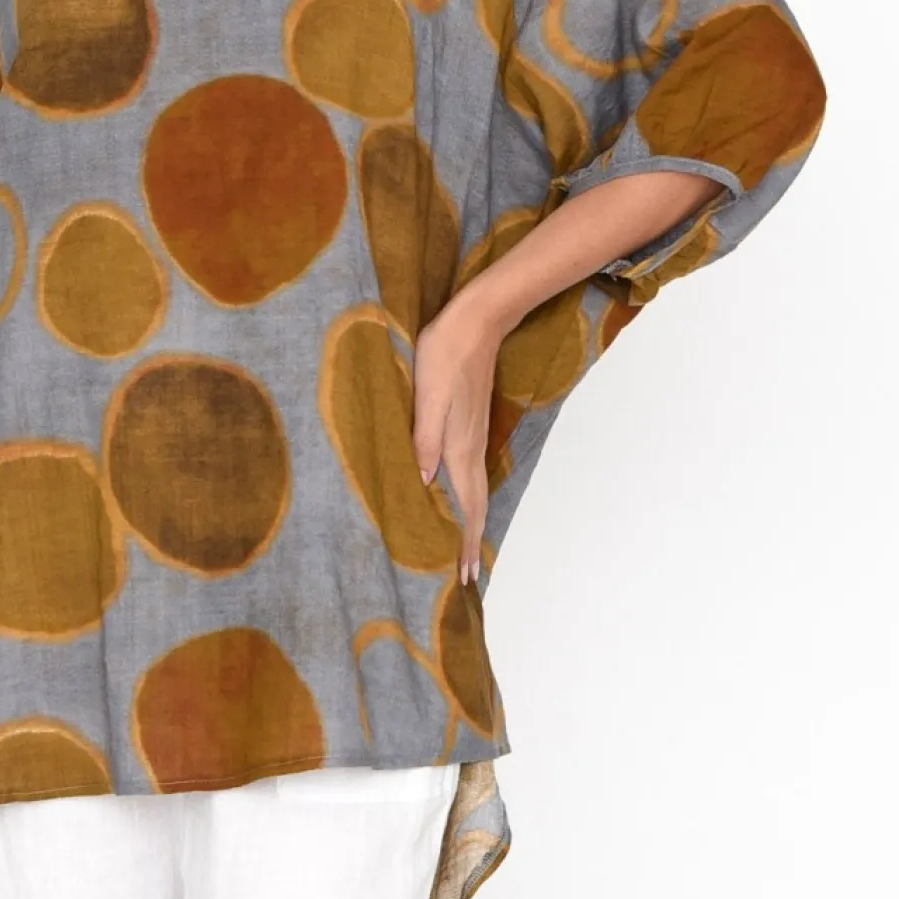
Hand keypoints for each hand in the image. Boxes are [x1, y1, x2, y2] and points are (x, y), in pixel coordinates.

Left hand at [411, 289, 503, 587]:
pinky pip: (469, 473)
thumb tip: (423, 482)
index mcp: (458, 446)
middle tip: (464, 576)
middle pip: (475, 505)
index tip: (464, 577)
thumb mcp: (428, 394)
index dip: (464, 542)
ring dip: (469, 522)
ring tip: (460, 548)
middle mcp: (469, 447)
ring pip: (474, 491)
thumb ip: (424, 438)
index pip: (467, 506)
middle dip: (469, 542)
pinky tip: (454, 496)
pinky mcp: (469, 424)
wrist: (475, 321)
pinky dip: (466, 497)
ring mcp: (472, 436)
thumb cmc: (445, 353)